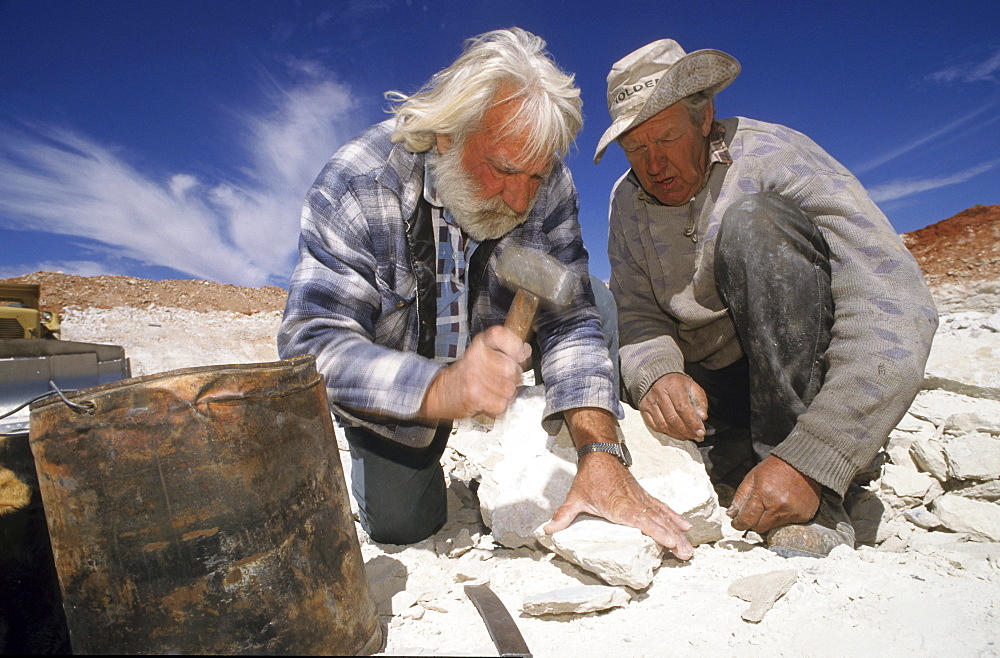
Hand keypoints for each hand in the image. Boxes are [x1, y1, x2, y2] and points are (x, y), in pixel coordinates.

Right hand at [418, 325, 530, 420]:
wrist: (440, 392)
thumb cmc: (468, 375)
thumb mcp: (485, 355)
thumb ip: (506, 351)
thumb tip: (526, 351)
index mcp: (481, 343)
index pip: (501, 335)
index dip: (516, 347)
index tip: (518, 357)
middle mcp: (476, 356)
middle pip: (512, 369)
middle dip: (513, 380)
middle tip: (502, 381)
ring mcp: (473, 375)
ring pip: (509, 389)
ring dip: (505, 396)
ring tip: (494, 392)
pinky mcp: (472, 394)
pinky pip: (501, 404)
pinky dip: (498, 407)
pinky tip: (488, 401)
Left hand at [543, 408, 694, 559]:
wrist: (600, 454)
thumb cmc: (589, 477)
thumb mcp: (575, 497)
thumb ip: (563, 515)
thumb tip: (548, 531)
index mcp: (619, 505)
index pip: (641, 520)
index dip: (657, 532)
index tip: (670, 542)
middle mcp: (634, 502)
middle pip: (658, 522)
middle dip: (673, 538)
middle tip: (686, 553)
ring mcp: (641, 499)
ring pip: (663, 516)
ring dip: (677, 531)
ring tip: (689, 547)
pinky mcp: (644, 496)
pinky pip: (662, 507)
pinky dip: (674, 517)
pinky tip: (685, 526)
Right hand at [638, 373, 708, 440]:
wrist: (658, 378)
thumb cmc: (678, 384)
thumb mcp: (693, 387)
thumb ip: (699, 402)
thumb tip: (702, 418)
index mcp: (672, 385)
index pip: (683, 407)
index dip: (692, 422)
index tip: (701, 432)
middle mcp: (658, 393)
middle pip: (672, 418)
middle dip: (686, 431)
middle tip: (697, 437)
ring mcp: (649, 402)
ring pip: (663, 425)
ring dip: (677, 434)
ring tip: (688, 436)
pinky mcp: (643, 410)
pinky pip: (655, 426)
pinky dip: (667, 432)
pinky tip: (676, 433)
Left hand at [727, 455, 821, 533]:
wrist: (803, 464)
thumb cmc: (775, 468)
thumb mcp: (752, 477)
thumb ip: (740, 497)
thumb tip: (731, 514)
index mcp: (763, 494)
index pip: (747, 520)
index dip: (739, 524)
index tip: (736, 523)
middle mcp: (778, 507)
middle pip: (759, 528)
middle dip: (753, 522)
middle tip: (754, 512)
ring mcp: (792, 513)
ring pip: (773, 528)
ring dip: (768, 520)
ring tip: (771, 504)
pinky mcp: (803, 516)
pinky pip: (787, 524)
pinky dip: (782, 518)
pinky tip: (784, 505)